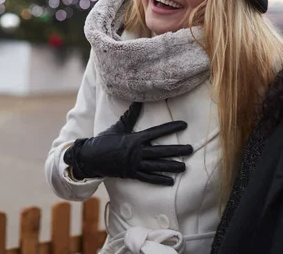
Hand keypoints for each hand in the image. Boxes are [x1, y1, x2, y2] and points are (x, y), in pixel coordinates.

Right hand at [63, 102, 192, 185]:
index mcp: (135, 139)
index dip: (171, 128)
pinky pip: (148, 178)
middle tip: (191, 149)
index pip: (157, 132)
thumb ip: (131, 115)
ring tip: (184, 166)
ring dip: (171, 166)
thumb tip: (138, 101)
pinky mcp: (132, 174)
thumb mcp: (118, 126)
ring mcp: (135, 164)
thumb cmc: (105, 140)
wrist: (91, 157)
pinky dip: (159, 180)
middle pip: (161, 151)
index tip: (184, 125)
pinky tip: (170, 181)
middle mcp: (137, 152)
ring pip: (157, 166)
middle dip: (177, 150)